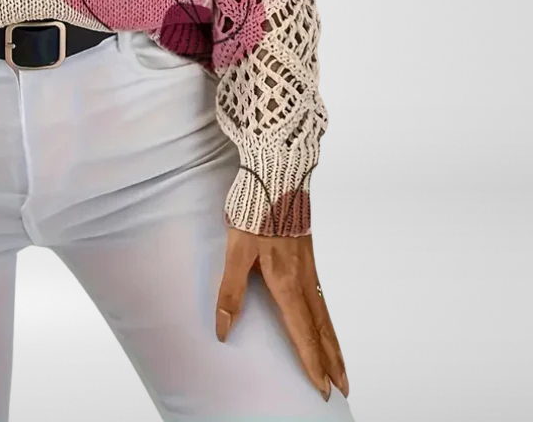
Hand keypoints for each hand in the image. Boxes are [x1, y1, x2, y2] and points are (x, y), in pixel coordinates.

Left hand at [215, 226, 347, 400]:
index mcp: (286, 283)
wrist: (277, 177)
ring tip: (341, 366)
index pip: (302, 333)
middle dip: (332, 361)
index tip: (322, 388)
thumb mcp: (236, 251)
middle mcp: (303, 280)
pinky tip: (326, 322)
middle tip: (343, 388)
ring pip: (326, 315)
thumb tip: (224, 328)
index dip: (312, 362)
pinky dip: (329, 320)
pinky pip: (322, 298)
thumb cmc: (255, 212)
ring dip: (334, 344)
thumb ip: (231, 291)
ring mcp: (309, 269)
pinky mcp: (309, 257)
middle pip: (322, 330)